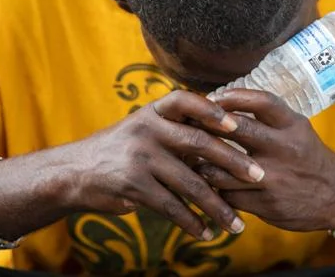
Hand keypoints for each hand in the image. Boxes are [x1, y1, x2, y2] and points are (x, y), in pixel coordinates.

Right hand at [62, 90, 264, 240]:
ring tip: (237, 224)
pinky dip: (191, 222)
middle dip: (232, 161)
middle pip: (198, 142)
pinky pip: (171, 206)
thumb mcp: (145, 128)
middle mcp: (147, 129)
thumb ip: (179, 132)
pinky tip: (206, 232)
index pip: (186, 101)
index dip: (213, 110)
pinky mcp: (133, 185)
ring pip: (189, 182)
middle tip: (259, 175)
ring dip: (217, 206)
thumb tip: (226, 141)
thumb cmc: (122, 149)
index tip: (237, 124)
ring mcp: (140, 157)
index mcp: (154, 111)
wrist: (75, 171)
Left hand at [197, 89, 334, 231]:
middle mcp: (285, 149)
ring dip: (203, 162)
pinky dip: (215, 188)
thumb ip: (266, 115)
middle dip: (210, 124)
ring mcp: (275, 178)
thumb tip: (221, 100)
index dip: (233, 97)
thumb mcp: (296, 127)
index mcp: (292, 126)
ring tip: (192, 156)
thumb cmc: (306, 154)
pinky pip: (229, 195)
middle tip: (190, 123)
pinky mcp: (267, 204)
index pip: (261, 101)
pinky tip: (206, 183)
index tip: (212, 98)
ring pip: (225, 167)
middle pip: (239, 129)